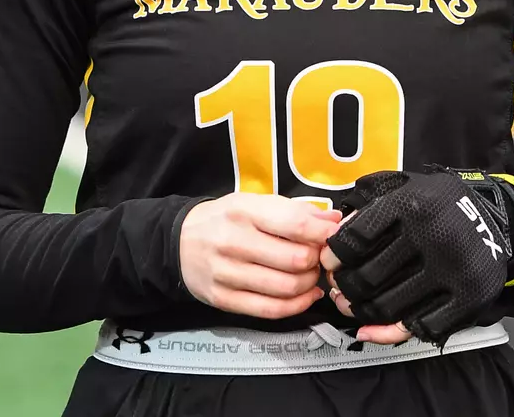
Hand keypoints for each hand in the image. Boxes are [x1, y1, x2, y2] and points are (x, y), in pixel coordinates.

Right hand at [179, 193, 341, 319]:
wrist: (177, 242)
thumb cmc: (225, 219)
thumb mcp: (254, 203)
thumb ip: (294, 210)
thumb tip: (335, 220)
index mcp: (244, 211)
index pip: (295, 224)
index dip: (324, 233)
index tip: (335, 236)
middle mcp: (233, 242)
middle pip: (296, 260)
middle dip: (317, 261)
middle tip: (320, 258)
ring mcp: (226, 274)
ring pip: (286, 288)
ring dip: (310, 283)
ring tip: (312, 275)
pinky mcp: (223, 299)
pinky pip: (271, 310)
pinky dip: (297, 305)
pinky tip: (306, 295)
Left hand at [320, 168, 513, 345]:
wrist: (497, 219)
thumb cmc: (439, 205)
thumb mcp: (405, 188)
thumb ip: (370, 204)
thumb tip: (335, 234)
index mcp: (410, 206)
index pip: (355, 239)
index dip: (334, 255)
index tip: (329, 262)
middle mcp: (431, 237)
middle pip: (367, 278)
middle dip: (344, 288)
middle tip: (339, 290)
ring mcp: (451, 270)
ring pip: (388, 307)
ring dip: (361, 312)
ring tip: (353, 308)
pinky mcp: (469, 297)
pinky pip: (420, 326)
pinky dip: (391, 332)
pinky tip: (377, 327)